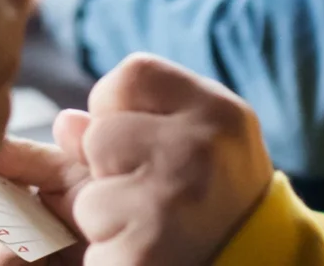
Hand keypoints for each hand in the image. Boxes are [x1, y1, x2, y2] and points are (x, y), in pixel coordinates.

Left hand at [0, 54, 274, 265]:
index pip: (132, 76)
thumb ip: (132, 125)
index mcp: (217, 112)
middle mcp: (199, 150)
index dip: (118, 110)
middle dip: (109, 170)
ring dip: (107, 219)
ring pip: (91, 197)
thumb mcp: (196, 151)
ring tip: (152, 231)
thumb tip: (65, 124)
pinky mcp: (144, 253)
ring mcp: (170, 201)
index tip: (139, 144)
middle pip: (100, 135)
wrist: (257, 264)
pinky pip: (94, 244)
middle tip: (154, 200)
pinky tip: (145, 254)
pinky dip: (111, 255)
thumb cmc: (218, 206)